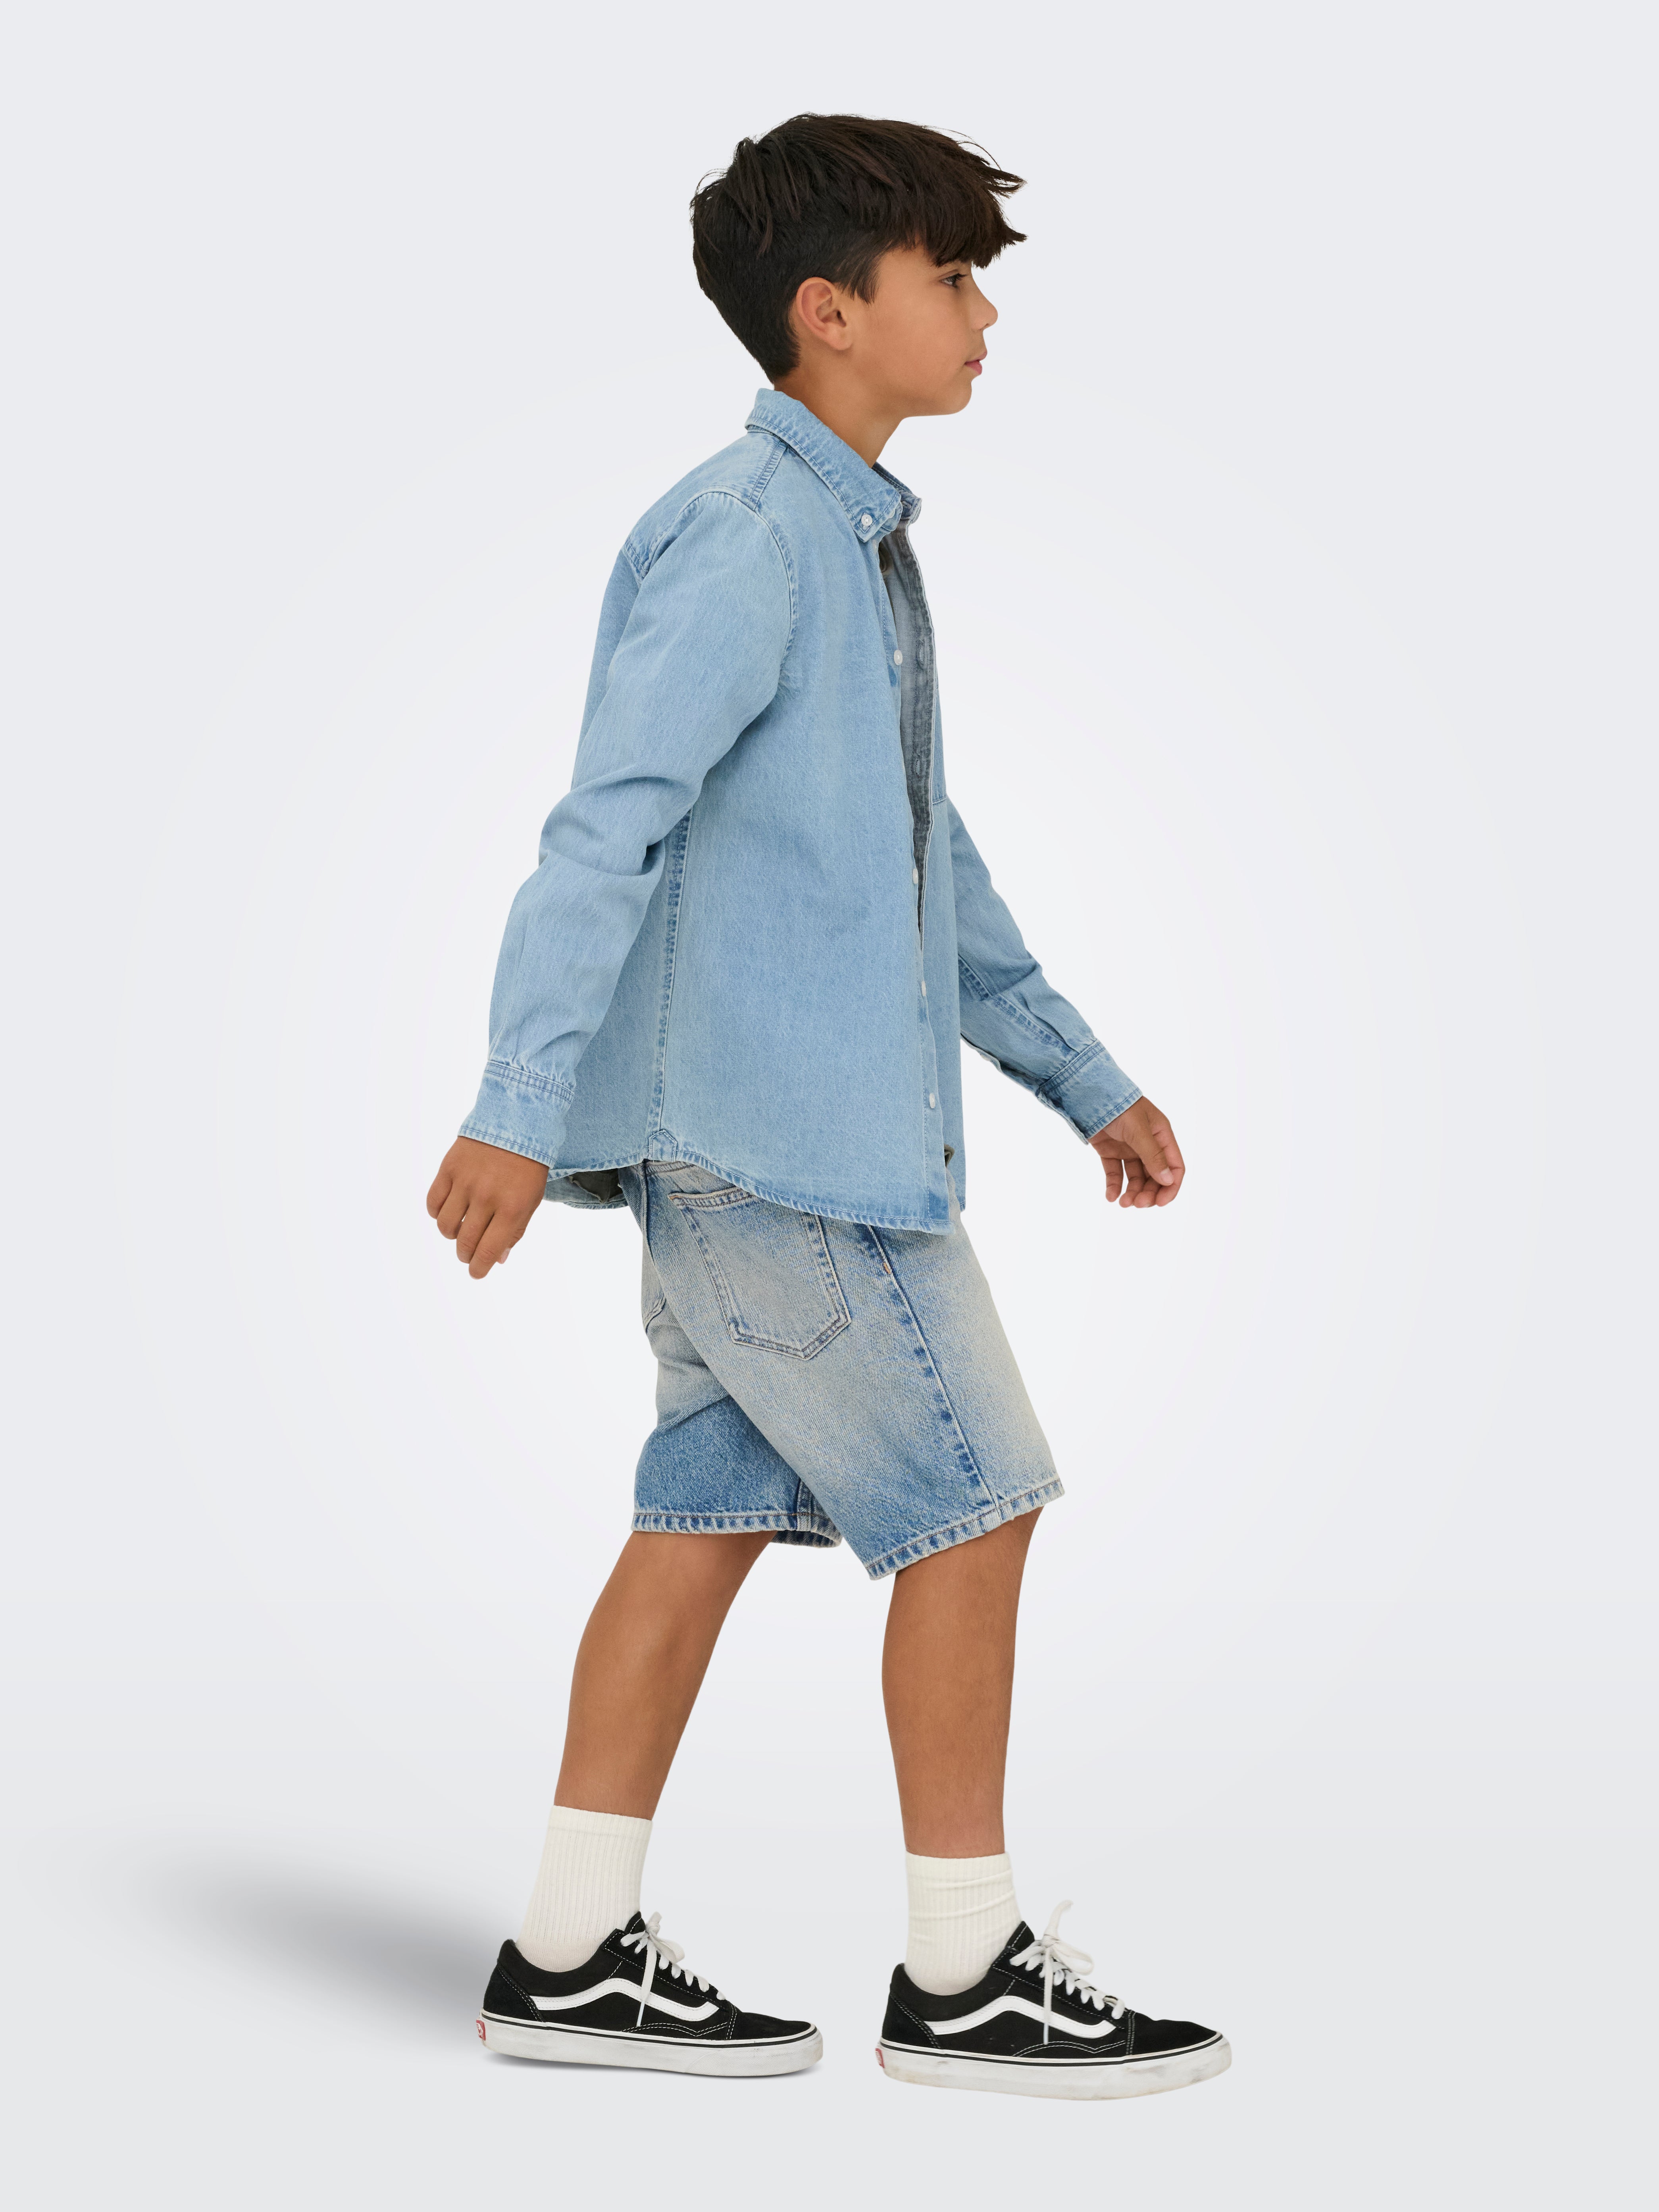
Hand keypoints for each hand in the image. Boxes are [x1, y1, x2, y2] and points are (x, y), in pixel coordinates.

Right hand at [426, 1137, 548, 1277]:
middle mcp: (487, 1197)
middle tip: (468, 1254)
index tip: (476, 1273)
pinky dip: (437, 1213)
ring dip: (451, 1234)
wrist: (516, 1121)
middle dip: (465, 1255)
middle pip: (464, 1242)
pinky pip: (433, 1202)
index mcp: (512, 1208)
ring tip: (460, 1229)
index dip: (479, 1268)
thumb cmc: (527, 1167)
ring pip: (445, 1225)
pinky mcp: (449, 1168)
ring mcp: (466, 1182)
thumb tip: (497, 1260)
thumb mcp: (531, 1200)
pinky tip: (448, 1210)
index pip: (488, 1251)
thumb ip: (514, 1231)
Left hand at [1090, 1098, 1184, 1208]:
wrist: (1088, 1094)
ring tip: (1123, 1203)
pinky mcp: (1110, 1151)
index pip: (1174, 1166)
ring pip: (1136, 1177)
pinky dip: (1114, 1186)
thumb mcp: (1139, 1130)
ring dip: (1132, 1192)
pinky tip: (1111, 1197)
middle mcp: (1148, 1144)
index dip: (1170, 1186)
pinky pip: (1115, 1173)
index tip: (1160, 1203)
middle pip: (1155, 1176)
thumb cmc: (1119, 1106)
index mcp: (1161, 1135)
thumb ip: (1152, 1155)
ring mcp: (1129, 1148)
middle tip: (1137, 1204)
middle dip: (1148, 1192)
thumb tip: (1168, 1181)